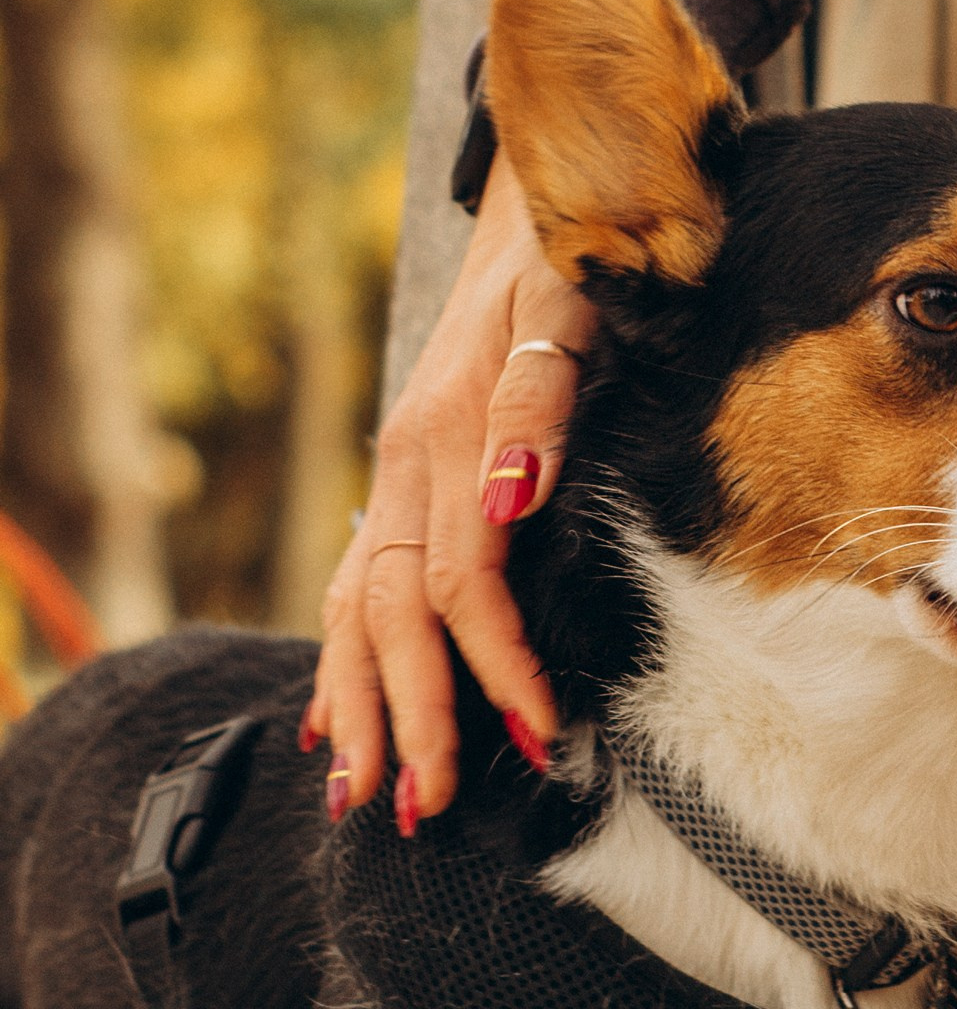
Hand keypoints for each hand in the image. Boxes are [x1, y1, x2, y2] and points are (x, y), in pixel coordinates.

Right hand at [305, 151, 595, 823]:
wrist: (540, 204)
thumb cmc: (571, 264)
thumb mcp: (573, 313)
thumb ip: (542, 403)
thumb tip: (513, 492)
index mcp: (450, 437)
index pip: (462, 582)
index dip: (496, 664)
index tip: (540, 733)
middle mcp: (408, 464)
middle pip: (392, 615)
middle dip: (410, 716)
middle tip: (428, 805)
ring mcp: (395, 474)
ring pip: (355, 609)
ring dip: (360, 705)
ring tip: (364, 795)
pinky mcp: (400, 479)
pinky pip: (351, 582)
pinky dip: (339, 658)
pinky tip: (330, 720)